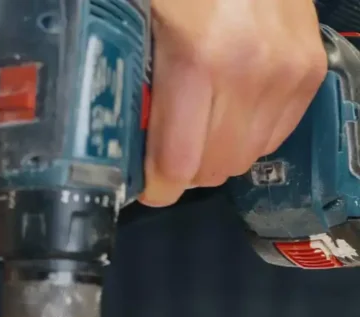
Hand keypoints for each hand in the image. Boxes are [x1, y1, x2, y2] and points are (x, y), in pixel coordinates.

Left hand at [141, 0, 327, 205]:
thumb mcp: (137, 24)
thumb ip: (129, 81)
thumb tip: (110, 140)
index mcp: (199, 61)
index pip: (178, 164)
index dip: (156, 187)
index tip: (144, 187)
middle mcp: (251, 73)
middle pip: (213, 169)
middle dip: (184, 172)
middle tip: (165, 153)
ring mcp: (288, 73)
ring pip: (245, 159)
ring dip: (216, 156)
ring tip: (196, 130)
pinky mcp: (310, 72)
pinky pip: (275, 137)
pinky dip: (247, 136)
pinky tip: (227, 112)